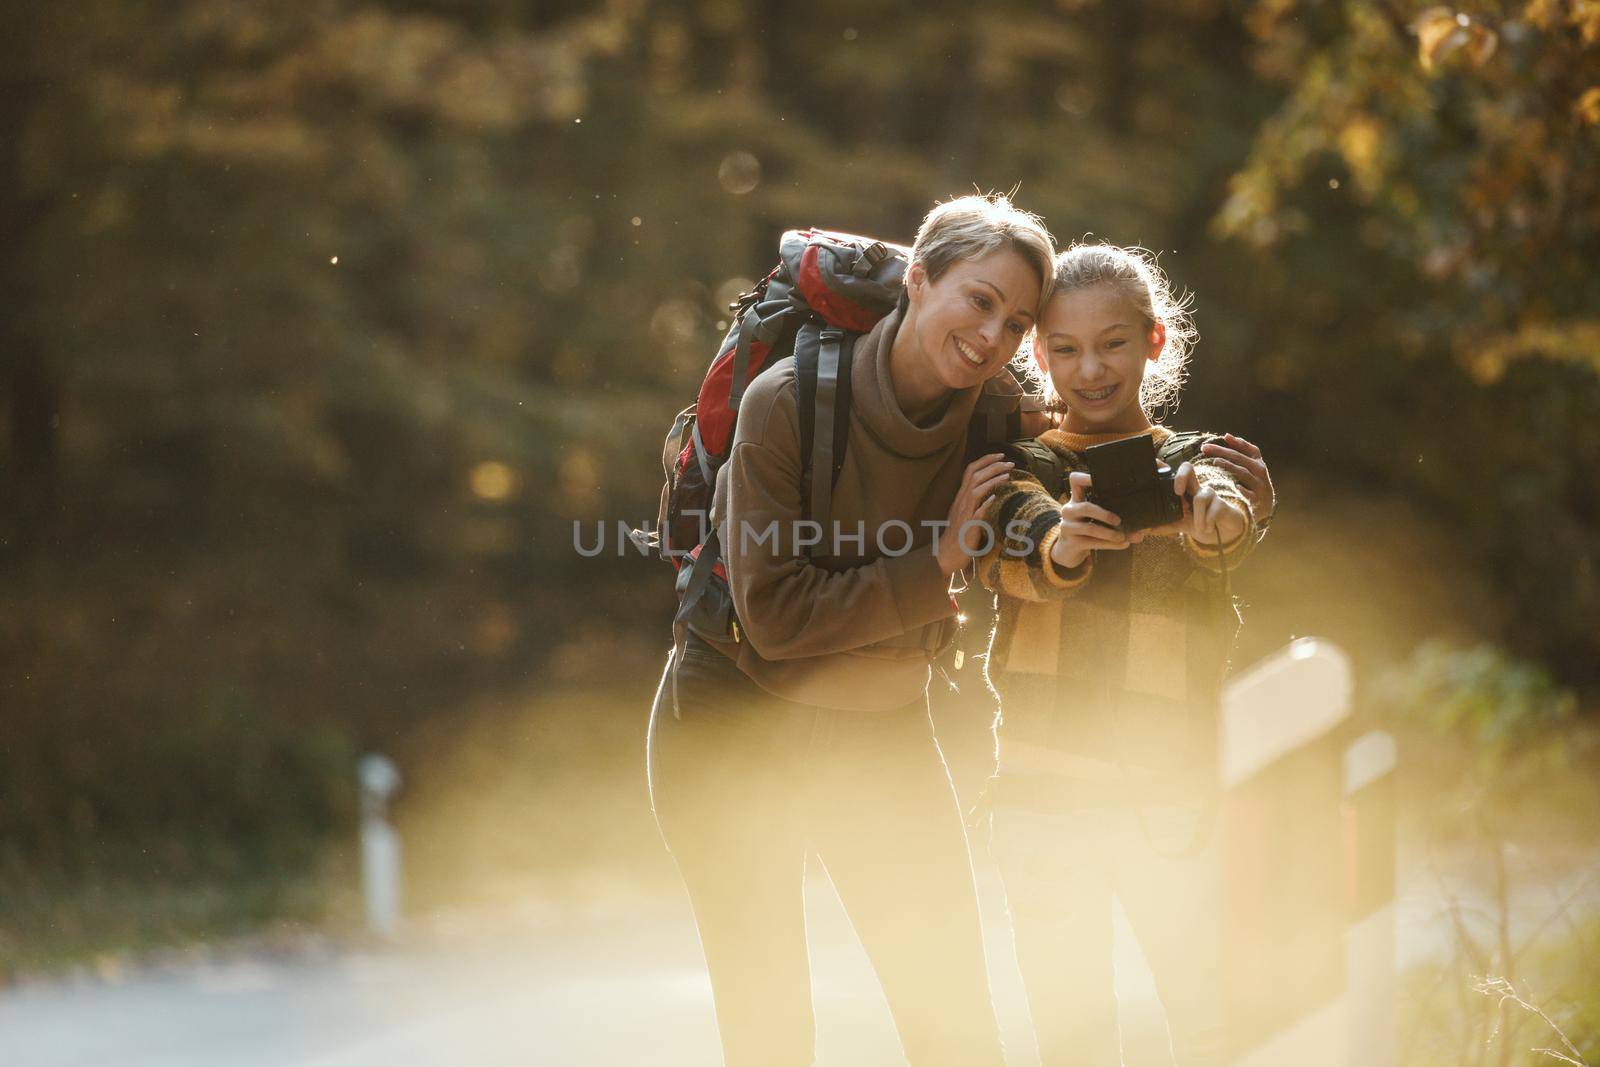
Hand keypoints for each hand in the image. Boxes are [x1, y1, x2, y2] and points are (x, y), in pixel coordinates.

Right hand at [937, 453, 1013, 573]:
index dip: (985, 460)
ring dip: (992, 480)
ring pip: (975, 489)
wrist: (946, 553)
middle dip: (992, 466)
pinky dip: (985, 503)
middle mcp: (960, 501)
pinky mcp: (968, 526)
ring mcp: (963, 513)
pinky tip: (994, 497)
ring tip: (1007, 475)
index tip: (1000, 455)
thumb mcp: (965, 514)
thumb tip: (990, 495)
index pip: (970, 471)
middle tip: (1009, 462)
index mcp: (960, 497)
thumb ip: (975, 503)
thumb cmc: (958, 535)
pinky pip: (976, 512)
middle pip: (974, 475)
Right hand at [1050, 471, 1140, 570]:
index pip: (1075, 481)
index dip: (1086, 478)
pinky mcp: (1072, 542)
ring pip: (1090, 528)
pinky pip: (1092, 543)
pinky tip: (1123, 544)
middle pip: (1086, 507)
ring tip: (1123, 536)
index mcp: (1077, 499)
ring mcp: (1068, 527)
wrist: (1069, 549)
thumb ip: (1114, 517)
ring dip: (1110, 533)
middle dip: (1104, 514)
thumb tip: (1143, 525)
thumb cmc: (1087, 529)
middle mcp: (1069, 510)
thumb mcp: (1095, 518)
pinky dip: (1110, 544)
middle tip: (1119, 520)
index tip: (1099, 480)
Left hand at [1160, 462, 1246, 545]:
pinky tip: (1208, 528)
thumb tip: (1145, 530)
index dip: (1164, 466)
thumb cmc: (1201, 523)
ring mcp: (1209, 494)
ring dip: (1198, 518)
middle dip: (1181, 476)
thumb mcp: (1181, 525)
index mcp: (1184, 491)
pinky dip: (1207, 523)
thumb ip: (1164, 526)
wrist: (1224, 533)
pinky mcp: (1221, 503)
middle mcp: (1195, 488)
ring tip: (1199, 528)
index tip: (1155, 462)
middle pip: (1188, 469)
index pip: (1173, 474)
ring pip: (1199, 499)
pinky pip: (1212, 512)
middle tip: (1177, 492)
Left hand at [1199, 433, 1273, 520]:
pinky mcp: (1257, 501)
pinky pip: (1249, 494)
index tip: (1223, 437)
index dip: (1236, 442)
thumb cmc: (1254, 484)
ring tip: (1215, 461)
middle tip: (1205, 448)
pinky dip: (1243, 490)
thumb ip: (1242, 452)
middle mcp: (1260, 472)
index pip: (1249, 449)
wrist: (1266, 508)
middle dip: (1222, 451)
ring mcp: (1259, 486)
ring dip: (1229, 466)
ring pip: (1244, 473)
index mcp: (1258, 463)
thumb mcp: (1252, 468)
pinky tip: (1235, 486)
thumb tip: (1226, 436)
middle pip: (1240, 459)